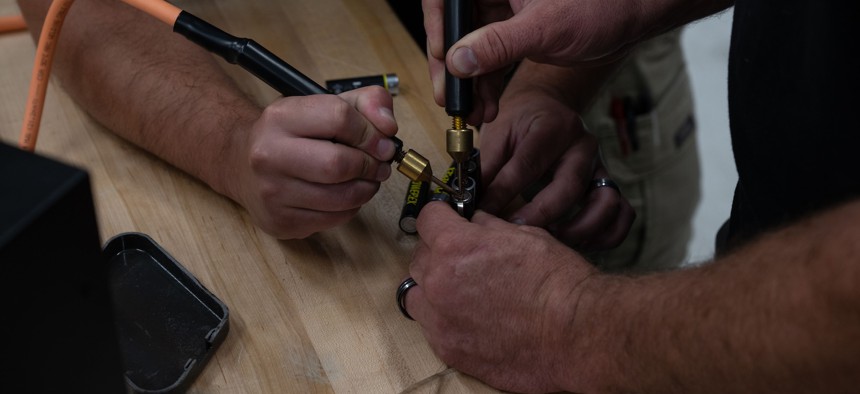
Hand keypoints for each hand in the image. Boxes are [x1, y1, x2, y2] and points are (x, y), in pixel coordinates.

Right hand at [224, 86, 397, 238]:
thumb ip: (367, 102)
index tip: (382, 141)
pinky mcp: (280, 220)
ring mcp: (272, 192)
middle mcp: (269, 154)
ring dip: (366, 189)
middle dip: (371, 165)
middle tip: (379, 165)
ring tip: (367, 179)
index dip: (371, 132)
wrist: (242, 164)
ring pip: (342, 197)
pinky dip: (351, 207)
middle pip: (340, 164)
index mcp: (281, 117)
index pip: (340, 118)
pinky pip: (335, 218)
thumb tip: (388, 126)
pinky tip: (346, 195)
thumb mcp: (326, 104)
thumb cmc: (294, 134)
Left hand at [405, 202, 598, 392]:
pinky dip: (443, 319)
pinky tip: (470, 318)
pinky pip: (430, 327)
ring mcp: (440, 320)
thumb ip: (488, 226)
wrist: (576, 333)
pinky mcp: (448, 349)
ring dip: (432, 288)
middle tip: (462, 258)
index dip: (441, 216)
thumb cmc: (558, 282)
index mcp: (455, 245)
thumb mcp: (525, 234)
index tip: (447, 220)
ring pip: (416, 294)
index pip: (427, 218)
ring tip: (461, 291)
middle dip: (437, 252)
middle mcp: (438, 282)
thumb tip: (473, 222)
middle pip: (418, 256)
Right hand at [423, 0, 635, 123]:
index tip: (443, 58)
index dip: (438, 27)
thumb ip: (499, 44)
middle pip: (454, 26)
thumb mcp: (545, 28)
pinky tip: (487, 106)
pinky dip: (485, 84)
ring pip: (469, 47)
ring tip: (473, 112)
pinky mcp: (513, 32)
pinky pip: (487, 58)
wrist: (631, 18)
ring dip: (469, 83)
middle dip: (452, 67)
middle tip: (450, 97)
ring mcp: (502, 11)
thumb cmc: (602, 6)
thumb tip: (459, 60)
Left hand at [479, 80, 633, 250]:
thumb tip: (470, 201)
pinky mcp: (608, 183)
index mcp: (553, 128)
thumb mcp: (498, 134)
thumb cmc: (520, 122)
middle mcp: (583, 146)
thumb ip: (486, 166)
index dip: (503, 194)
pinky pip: (622, 213)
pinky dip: (606, 234)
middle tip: (516, 235)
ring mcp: (601, 165)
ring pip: (606, 203)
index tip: (482, 216)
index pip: (527, 166)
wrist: (549, 105)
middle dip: (541, 217)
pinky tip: (577, 244)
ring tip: (550, 243)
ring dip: (579, 230)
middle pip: (570, 188)